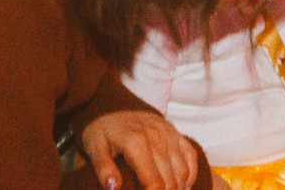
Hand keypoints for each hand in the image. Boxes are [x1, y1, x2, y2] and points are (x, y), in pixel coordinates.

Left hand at [80, 109, 198, 189]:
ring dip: (178, 188)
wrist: (110, 103)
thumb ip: (103, 169)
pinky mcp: (174, 131)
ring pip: (182, 170)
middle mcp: (157, 137)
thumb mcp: (94, 148)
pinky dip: (190, 174)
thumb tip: (113, 188)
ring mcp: (168, 133)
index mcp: (137, 143)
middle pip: (170, 180)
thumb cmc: (101, 129)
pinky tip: (183, 186)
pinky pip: (190, 155)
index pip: (155, 183)